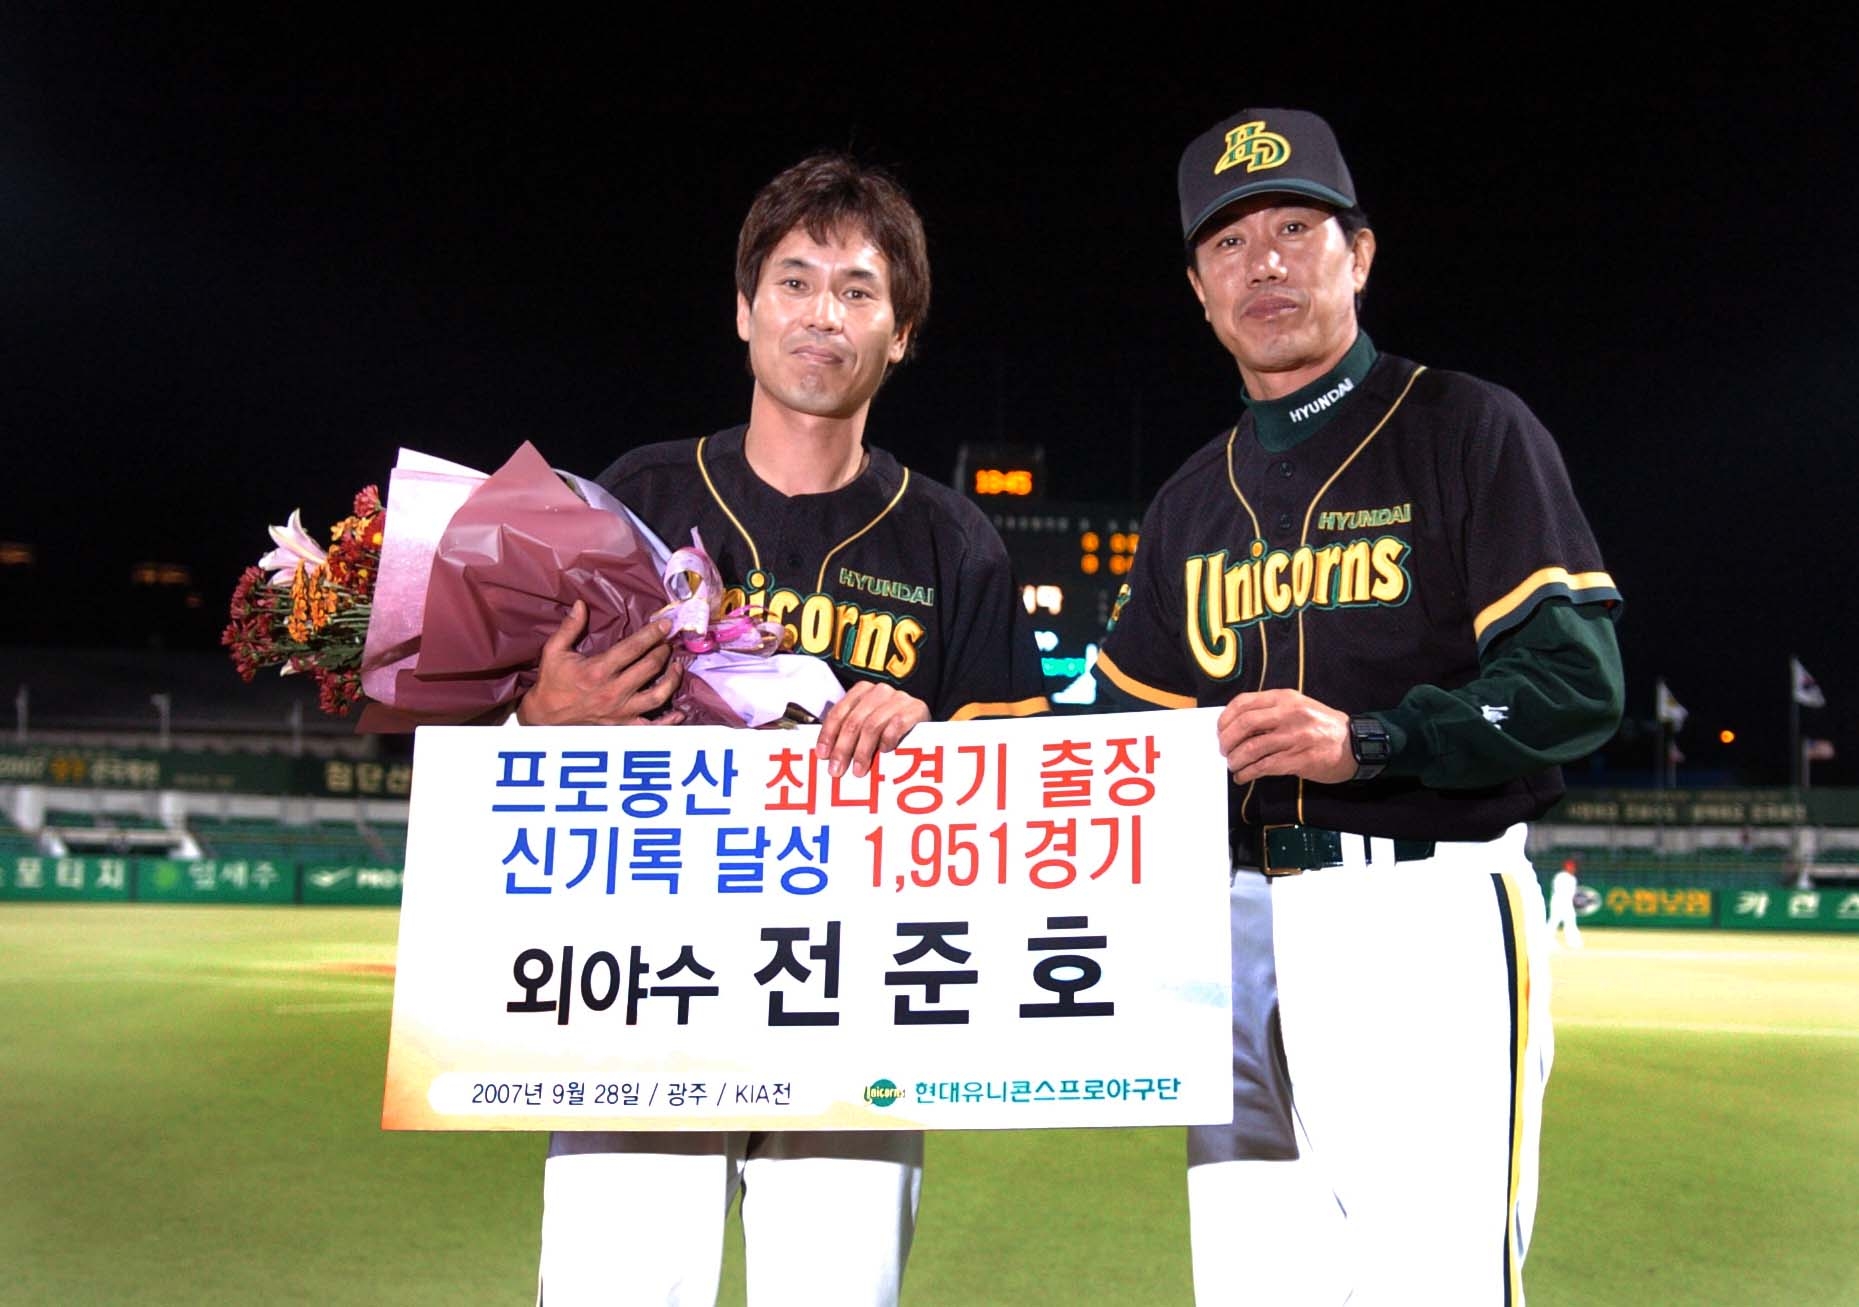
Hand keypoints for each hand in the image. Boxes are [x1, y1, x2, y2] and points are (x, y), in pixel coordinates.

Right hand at [515, 601, 683, 725]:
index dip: (653, 634)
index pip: (633, 647)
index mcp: (599, 670)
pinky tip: (679, 712)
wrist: (544, 717)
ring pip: (658, 696)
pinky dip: (668, 721)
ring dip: (672, 680)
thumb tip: (581, 604)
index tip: (666, 624)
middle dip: (662, 651)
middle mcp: (613, 691)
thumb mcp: (554, 651)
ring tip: (676, 667)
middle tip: (667, 642)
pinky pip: (652, 726)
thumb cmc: (551, 682)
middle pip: (650, 667)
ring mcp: (621, 711)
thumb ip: (570, 627)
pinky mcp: (623, 726)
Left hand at [815, 681, 929, 777]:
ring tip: (858, 770)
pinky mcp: (916, 709)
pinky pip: (897, 724)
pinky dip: (887, 739)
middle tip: (837, 769)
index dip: (828, 734)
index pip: (839, 712)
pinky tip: (884, 752)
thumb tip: (827, 756)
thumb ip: (849, 734)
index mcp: (862, 691)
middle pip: (854, 721)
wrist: (926, 727)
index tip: (823, 755)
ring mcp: (899, 699)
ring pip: (873, 725)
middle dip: (843, 748)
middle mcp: (880, 691)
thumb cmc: (890, 731)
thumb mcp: (867, 728)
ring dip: (863, 750)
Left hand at [1216, 688, 1354, 784]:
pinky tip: (1243, 776)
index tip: (1220, 730)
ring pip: (1253, 748)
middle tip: (1223, 750)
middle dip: (1227, 740)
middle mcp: (1290, 714)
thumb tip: (1235, 726)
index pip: (1245, 703)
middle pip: (1245, 724)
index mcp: (1285, 698)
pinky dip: (1248, 773)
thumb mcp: (1297, 706)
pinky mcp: (1300, 760)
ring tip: (1233, 765)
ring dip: (1236, 760)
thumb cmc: (1321, 725)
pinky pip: (1265, 767)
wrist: (1353, 744)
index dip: (1226, 718)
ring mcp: (1296, 737)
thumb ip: (1270, 711)